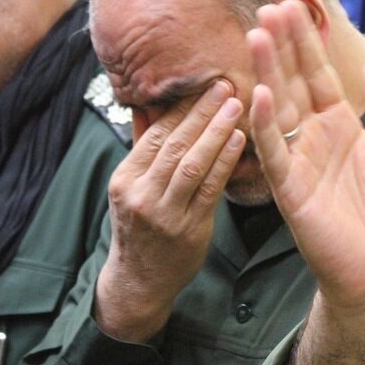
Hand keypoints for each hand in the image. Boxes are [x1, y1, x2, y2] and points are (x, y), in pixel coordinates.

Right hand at [94, 81, 245, 342]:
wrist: (139, 282)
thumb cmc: (140, 228)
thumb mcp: (131, 188)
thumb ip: (142, 146)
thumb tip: (144, 104)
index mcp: (125, 178)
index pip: (155, 134)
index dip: (180, 107)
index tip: (203, 83)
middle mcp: (140, 193)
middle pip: (174, 144)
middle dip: (201, 111)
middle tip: (225, 84)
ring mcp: (164, 213)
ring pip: (192, 163)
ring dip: (216, 131)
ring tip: (236, 104)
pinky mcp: (188, 228)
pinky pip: (210, 189)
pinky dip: (225, 162)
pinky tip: (240, 140)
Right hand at [246, 0, 364, 364]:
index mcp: (341, 125)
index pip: (319, 75)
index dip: (307, 42)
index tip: (293, 6)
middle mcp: (315, 135)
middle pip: (293, 81)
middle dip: (282, 45)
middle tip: (267, 7)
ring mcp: (299, 159)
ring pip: (278, 108)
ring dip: (267, 72)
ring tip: (256, 35)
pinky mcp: (290, 188)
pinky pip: (275, 151)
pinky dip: (266, 123)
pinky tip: (260, 92)